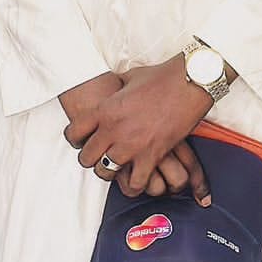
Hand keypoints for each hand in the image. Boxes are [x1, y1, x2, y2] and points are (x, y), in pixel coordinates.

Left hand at [68, 57, 214, 199]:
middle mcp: (113, 129)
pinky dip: (133, 185)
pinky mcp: (152, 155)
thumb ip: (116, 89)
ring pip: (106, 172)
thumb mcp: (129, 77)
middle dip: (90, 158)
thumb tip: (112, 88)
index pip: (74, 132)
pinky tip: (135, 179)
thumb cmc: (160, 77)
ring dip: (109, 172)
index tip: (82, 139)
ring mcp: (132, 144)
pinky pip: (135, 183)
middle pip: (86, 157)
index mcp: (105, 109)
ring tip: (116, 168)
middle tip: (99, 155)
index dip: (75, 138)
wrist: (187, 82)